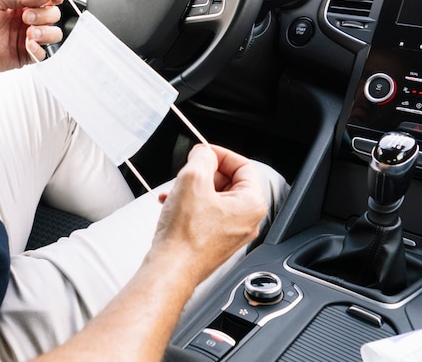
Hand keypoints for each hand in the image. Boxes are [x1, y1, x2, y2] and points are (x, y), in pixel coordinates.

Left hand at [0, 0, 63, 79]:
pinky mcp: (26, 56)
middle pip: (53, 16)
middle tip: (26, 17)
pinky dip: (39, 49)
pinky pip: (43, 55)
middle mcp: (27, 21)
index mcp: (21, 5)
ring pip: (54, 35)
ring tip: (30, 33)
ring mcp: (28, 39)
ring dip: (46, 32)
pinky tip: (28, 44)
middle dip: (44, 15)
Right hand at [154, 144, 267, 285]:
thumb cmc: (185, 236)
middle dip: (204, 173)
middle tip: (187, 172)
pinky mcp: (214, 242)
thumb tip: (204, 153)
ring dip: (192, 188)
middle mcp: (246, 221)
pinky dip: (189, 204)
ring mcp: (230, 233)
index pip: (244, 166)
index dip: (221, 154)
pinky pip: (205, 214)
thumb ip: (202, 157)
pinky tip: (171, 205)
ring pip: (214, 198)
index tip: (203, 152)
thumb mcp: (192, 179)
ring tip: (174, 190)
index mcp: (251, 204)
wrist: (170, 270)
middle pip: (229, 181)